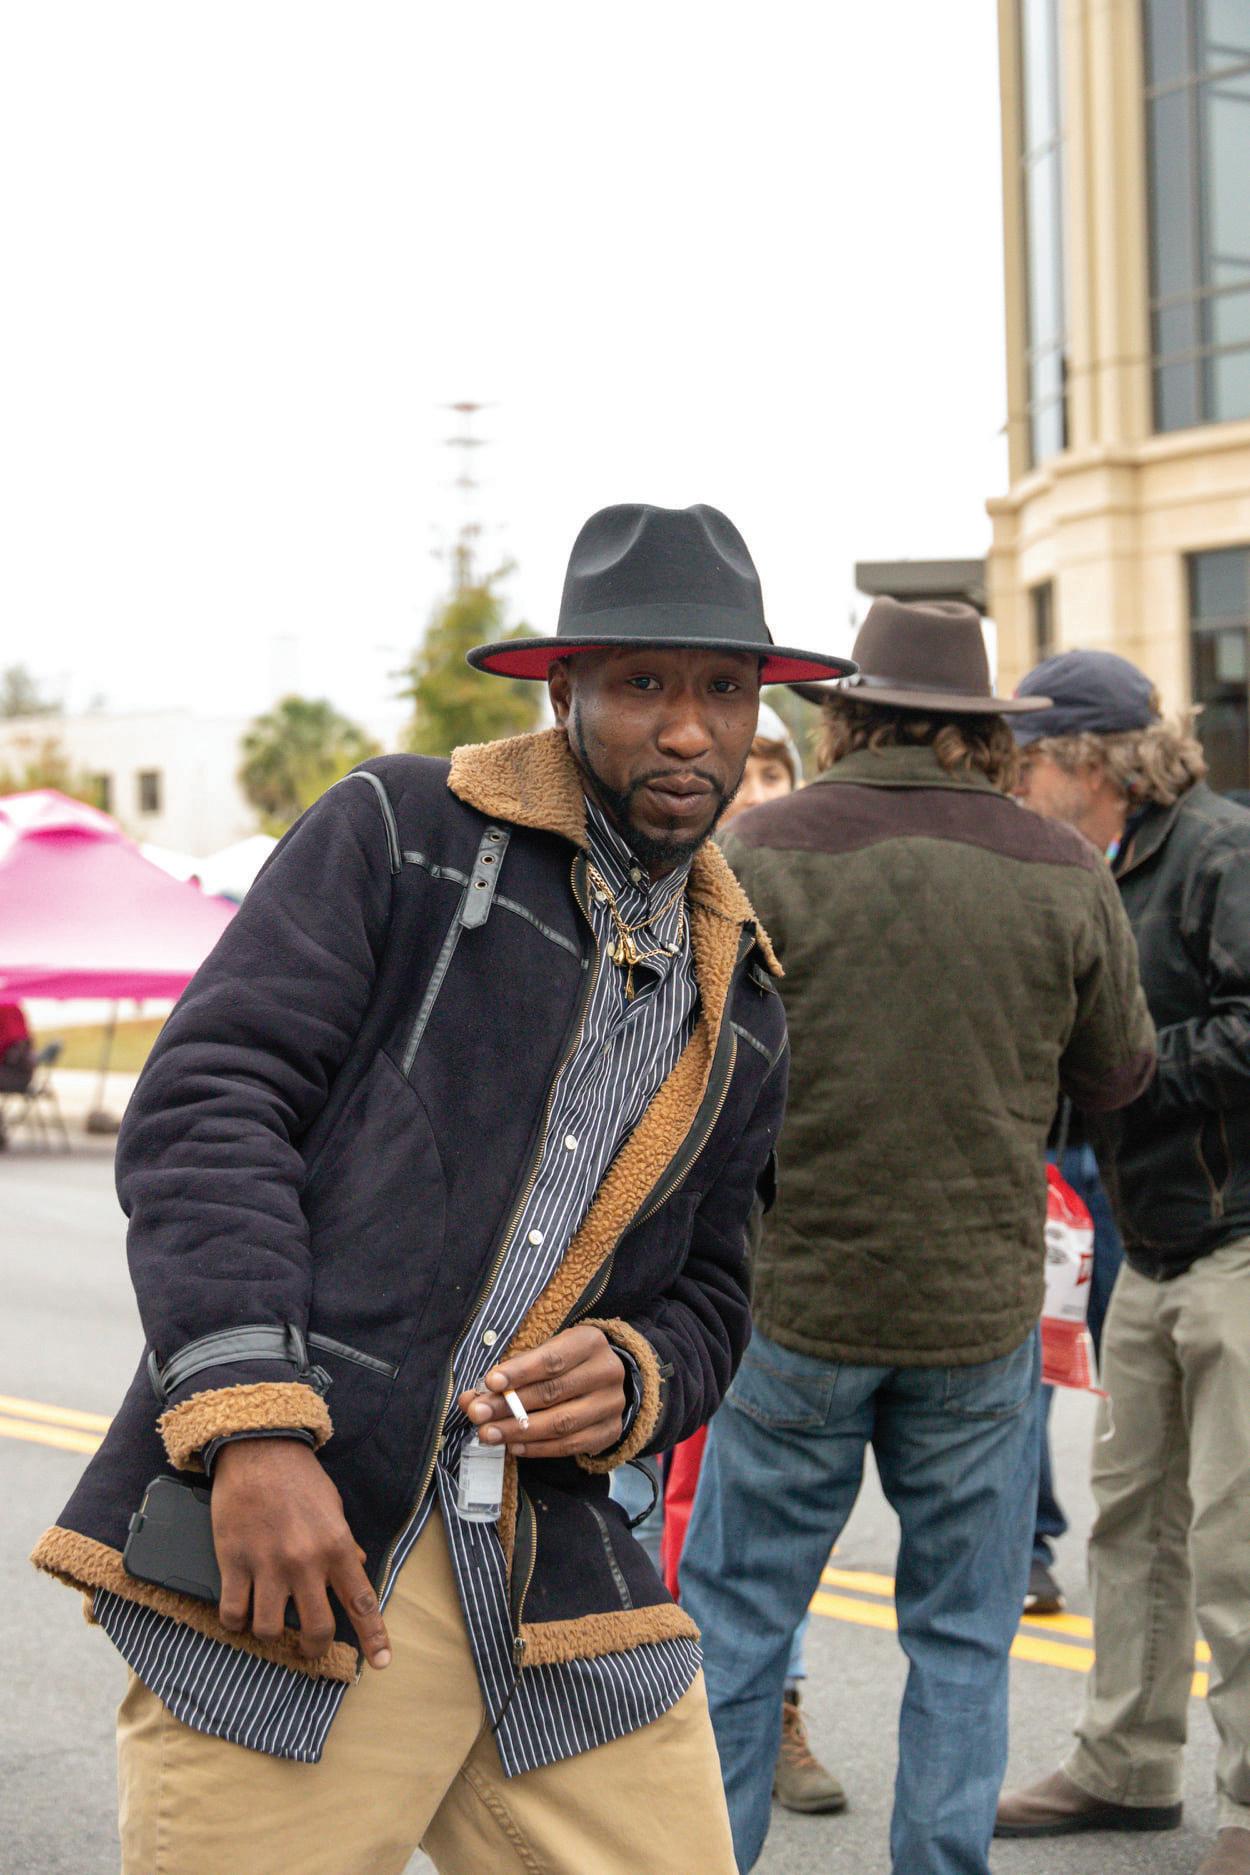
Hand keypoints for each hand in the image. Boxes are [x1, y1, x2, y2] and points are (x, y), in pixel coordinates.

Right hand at [211, 1439, 390, 1667]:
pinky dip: (236, 1623)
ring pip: (270, 1630)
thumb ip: (345, 1544)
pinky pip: (234, 1614)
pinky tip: (239, 1615)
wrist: (257, 1449)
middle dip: (314, 1649)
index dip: (373, 1637)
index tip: (381, 1662)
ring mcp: (268, 1565)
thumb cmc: (299, 1477)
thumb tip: (358, 1568)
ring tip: (268, 1622)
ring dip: (270, 1635)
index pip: (362, 1602)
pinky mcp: (234, 1563)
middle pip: (316, 1629)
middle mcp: (306, 1562)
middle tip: (308, 1648)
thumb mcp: (333, 1508)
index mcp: (337, 1546)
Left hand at [456, 1324, 626, 1458]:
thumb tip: (470, 1398)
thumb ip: (510, 1374)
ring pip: (561, 1423)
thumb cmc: (567, 1362)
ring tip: (489, 1434)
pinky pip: (570, 1445)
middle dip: (509, 1405)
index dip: (520, 1372)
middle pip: (553, 1392)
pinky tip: (514, 1446)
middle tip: (478, 1414)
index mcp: (590, 1343)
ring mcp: (611, 1404)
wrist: (610, 1380)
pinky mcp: (610, 1431)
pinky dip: (538, 1448)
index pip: (552, 1359)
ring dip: (519, 1431)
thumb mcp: (543, 1354)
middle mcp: (606, 1372)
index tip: (490, 1382)